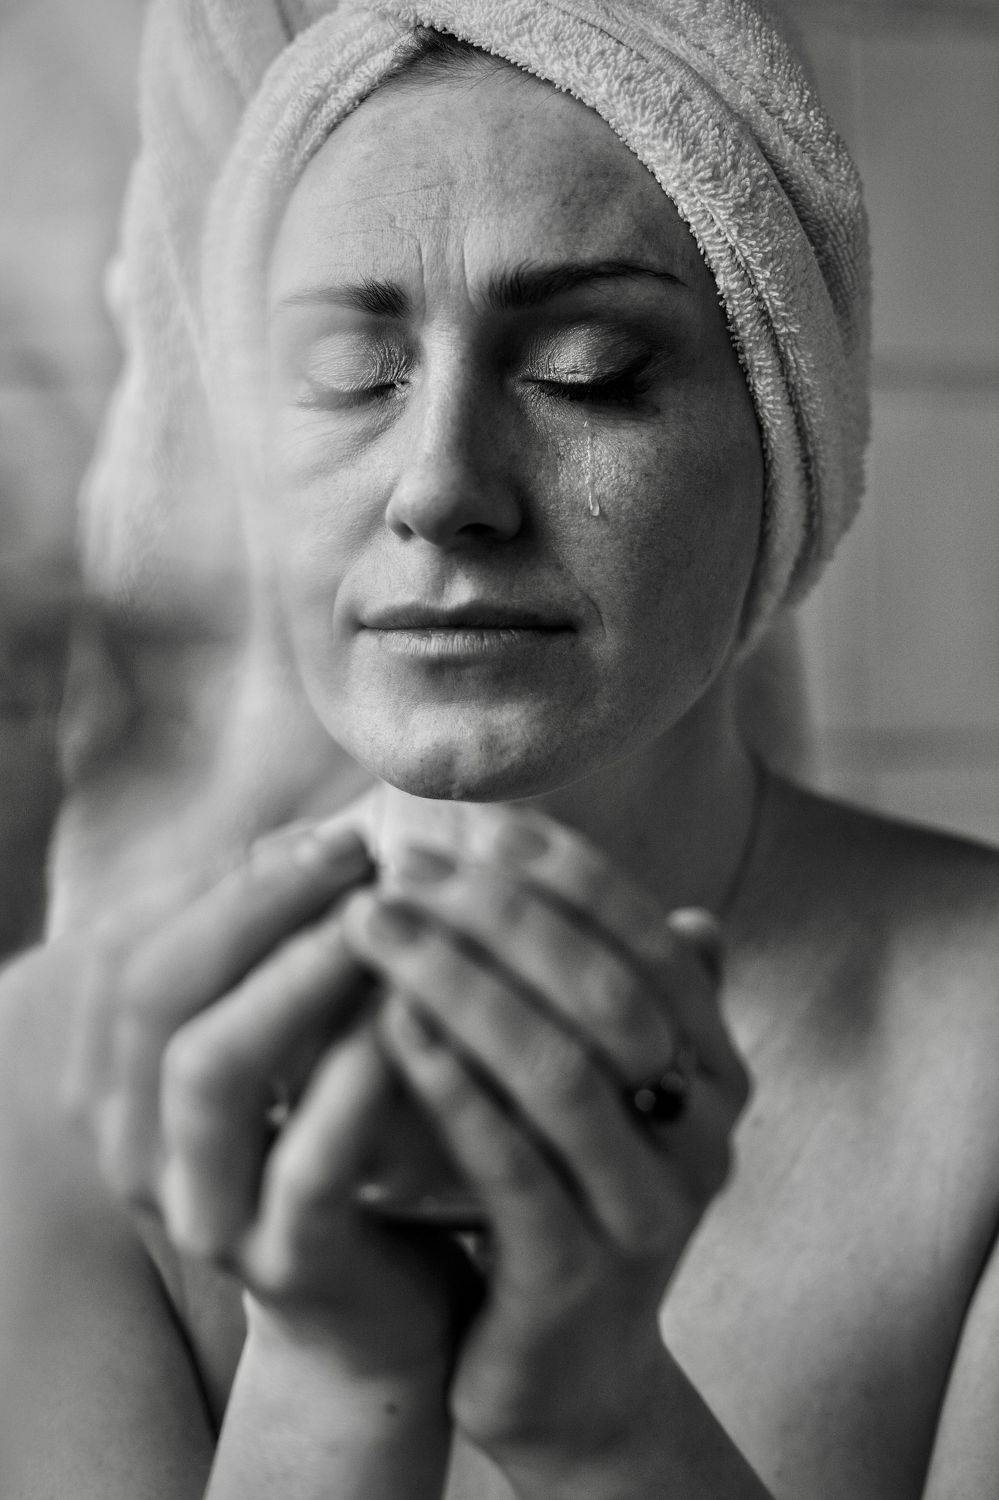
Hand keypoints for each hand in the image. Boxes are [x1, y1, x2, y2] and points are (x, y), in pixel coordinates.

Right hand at [63, 816, 464, 1379]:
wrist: (369, 1308)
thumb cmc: (328, 1141)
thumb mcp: (284, 1044)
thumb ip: (269, 956)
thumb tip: (310, 837)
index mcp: (116, 1083)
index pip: (129, 948)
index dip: (221, 880)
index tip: (320, 832)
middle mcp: (134, 1147)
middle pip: (152, 994)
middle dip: (254, 905)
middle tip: (353, 851)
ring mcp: (203, 1211)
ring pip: (209, 1069)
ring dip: (294, 976)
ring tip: (376, 921)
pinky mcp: (287, 1262)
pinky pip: (308, 1159)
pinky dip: (354, 1076)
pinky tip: (406, 1016)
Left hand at [340, 807, 750, 1481]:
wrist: (562, 1362)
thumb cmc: (560, 1182)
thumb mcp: (582, 1074)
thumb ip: (582, 974)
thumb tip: (524, 835)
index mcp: (714, 1061)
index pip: (644, 936)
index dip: (559, 872)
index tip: (467, 823)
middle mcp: (704, 1127)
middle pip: (605, 993)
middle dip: (497, 916)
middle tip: (398, 868)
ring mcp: (651, 1207)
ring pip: (560, 1072)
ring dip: (459, 984)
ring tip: (372, 926)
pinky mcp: (582, 1276)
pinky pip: (513, 1165)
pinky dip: (450, 1086)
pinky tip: (386, 1024)